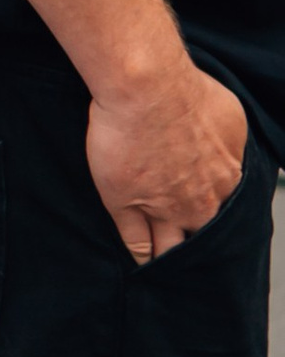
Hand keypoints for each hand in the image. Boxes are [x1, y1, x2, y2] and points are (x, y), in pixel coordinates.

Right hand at [88, 62, 246, 263]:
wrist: (147, 89)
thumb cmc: (186, 93)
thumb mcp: (230, 115)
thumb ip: (231, 140)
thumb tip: (231, 150)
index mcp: (227, 178)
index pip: (228, 214)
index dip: (217, 220)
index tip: (209, 222)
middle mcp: (199, 200)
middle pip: (202, 237)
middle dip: (198, 246)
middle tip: (192, 254)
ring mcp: (162, 207)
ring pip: (170, 248)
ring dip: (169, 257)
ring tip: (165, 267)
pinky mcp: (126, 205)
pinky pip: (136, 243)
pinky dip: (140, 256)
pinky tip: (140, 263)